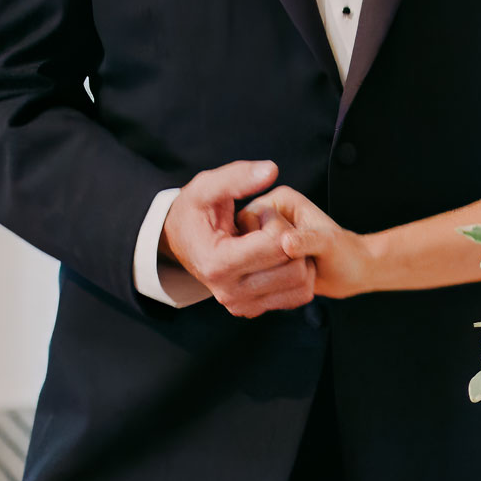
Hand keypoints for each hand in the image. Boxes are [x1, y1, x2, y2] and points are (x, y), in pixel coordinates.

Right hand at [161, 161, 315, 316]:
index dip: (276, 221)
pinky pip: (297, 296)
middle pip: (292, 267)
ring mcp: (241, 304)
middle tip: (269, 227)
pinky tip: (279, 257)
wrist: (180, 241)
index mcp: (217, 263)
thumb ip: (237, 177)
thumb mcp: (206, 186)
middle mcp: (229, 291)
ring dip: (297, 258)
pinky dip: (297, 274)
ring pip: (300, 284)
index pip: (276, 243)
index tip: (260, 213)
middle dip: (290, 239)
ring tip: (275, 242)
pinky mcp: (252, 309)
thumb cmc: (193, 212)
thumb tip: (271, 170)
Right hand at [242, 185, 375, 299]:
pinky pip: (250, 283)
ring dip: (273, 278)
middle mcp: (262, 220)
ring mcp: (256, 244)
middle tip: (300, 262)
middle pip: (243, 245)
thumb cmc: (343, 251)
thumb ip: (308, 240)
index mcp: (276, 202)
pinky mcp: (256, 266)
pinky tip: (291, 285)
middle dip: (272, 262)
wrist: (350, 272)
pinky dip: (271, 290)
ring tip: (298, 271)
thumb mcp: (329, 243)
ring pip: (244, 267)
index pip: (249, 220)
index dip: (268, 239)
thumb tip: (286, 244)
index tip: (292, 248)